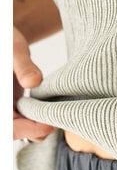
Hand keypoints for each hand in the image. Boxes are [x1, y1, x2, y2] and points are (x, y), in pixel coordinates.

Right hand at [13, 25, 56, 140]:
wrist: (5, 38)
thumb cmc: (6, 38)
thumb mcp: (14, 48)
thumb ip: (23, 65)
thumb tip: (33, 81)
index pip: (8, 126)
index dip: (28, 128)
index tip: (50, 124)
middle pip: (13, 131)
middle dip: (35, 130)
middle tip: (57, 121)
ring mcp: (5, 108)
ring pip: (18, 129)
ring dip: (37, 127)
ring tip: (56, 116)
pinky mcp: (11, 107)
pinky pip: (22, 122)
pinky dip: (36, 121)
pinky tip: (51, 112)